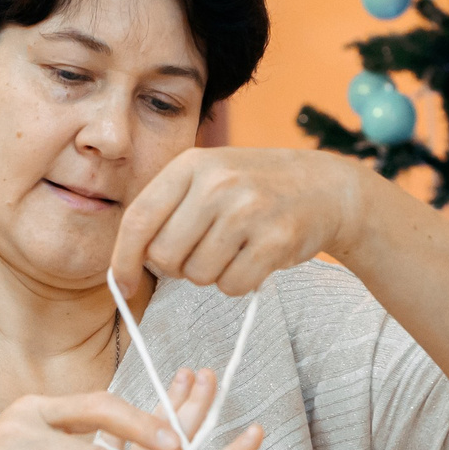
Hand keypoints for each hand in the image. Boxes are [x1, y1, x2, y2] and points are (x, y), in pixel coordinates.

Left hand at [111, 147, 369, 298]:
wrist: (327, 187)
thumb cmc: (257, 188)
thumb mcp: (210, 177)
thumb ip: (168, 208)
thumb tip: (125, 262)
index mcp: (192, 163)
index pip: (139, 219)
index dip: (123, 258)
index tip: (121, 283)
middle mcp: (217, 183)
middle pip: (164, 256)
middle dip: (177, 266)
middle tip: (203, 251)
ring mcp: (248, 210)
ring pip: (197, 275)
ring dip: (211, 274)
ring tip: (235, 248)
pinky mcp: (275, 240)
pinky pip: (232, 286)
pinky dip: (239, 283)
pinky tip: (254, 258)